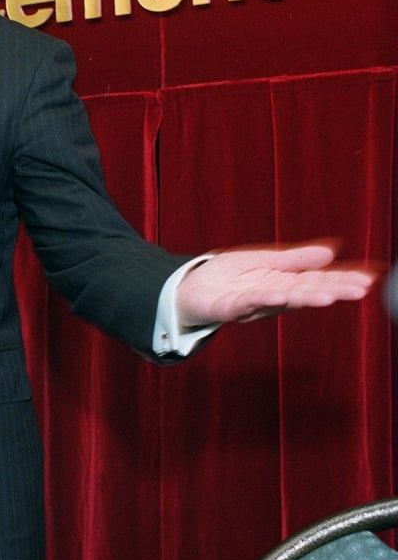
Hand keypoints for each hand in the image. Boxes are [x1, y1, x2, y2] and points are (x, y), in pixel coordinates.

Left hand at [176, 242, 376, 327]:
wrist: (189, 289)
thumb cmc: (227, 277)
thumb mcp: (264, 261)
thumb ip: (296, 259)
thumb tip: (331, 251)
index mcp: (283, 283)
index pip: (318, 279)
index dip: (343, 279)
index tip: (370, 277)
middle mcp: (273, 296)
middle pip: (306, 292)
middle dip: (333, 290)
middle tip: (360, 290)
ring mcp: (252, 304)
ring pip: (282, 300)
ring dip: (305, 298)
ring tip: (328, 296)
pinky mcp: (228, 308)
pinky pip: (247, 303)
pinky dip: (263, 299)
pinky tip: (279, 295)